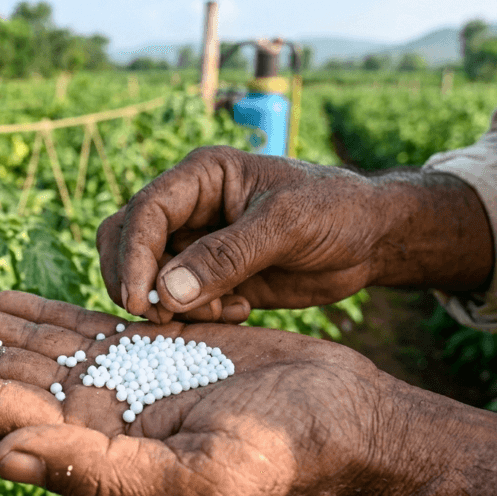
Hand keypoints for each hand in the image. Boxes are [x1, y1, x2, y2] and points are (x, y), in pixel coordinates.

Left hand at [0, 291, 398, 495]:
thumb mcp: (195, 480)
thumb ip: (99, 473)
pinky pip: (73, 327)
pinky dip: (30, 314)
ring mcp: (118, 382)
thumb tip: (4, 456)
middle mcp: (94, 419)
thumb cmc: (284, 460)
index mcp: (95, 452)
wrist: (343, 423)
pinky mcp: (147, 350)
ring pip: (26, 348)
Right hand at [97, 146, 390, 323]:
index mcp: (201, 177)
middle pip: (125, 241)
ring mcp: (197, 244)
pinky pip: (178, 300)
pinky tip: (240, 312)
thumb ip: (227, 257)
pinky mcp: (211, 277)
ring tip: (222, 312)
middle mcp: (189, 208)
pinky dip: (196, 315)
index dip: (132, 256)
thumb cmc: (335, 210)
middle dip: (135, 281)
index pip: (144, 213)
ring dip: (172, 304)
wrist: (371, 239)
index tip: (140, 300)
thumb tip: (167, 292)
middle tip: (162, 317)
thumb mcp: (286, 226)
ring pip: (148, 277)